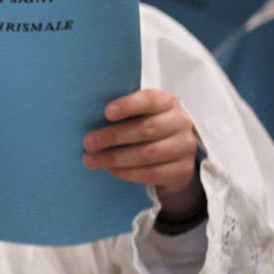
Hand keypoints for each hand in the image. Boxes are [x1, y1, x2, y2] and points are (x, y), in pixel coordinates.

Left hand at [82, 89, 201, 212]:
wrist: (176, 155)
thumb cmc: (149, 127)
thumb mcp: (142, 114)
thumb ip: (124, 112)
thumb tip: (88, 117)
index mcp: (168, 103)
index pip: (150, 100)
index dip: (129, 105)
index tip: (106, 112)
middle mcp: (181, 123)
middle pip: (145, 129)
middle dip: (113, 136)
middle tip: (88, 142)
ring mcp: (185, 148)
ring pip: (147, 154)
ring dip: (115, 158)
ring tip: (91, 160)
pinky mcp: (183, 170)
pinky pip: (152, 173)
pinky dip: (128, 173)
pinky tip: (111, 170)